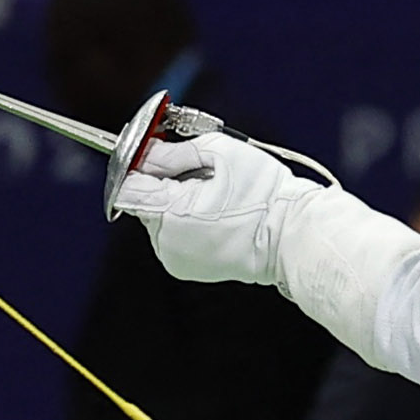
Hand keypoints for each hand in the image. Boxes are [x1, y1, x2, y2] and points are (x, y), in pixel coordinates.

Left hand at [111, 114, 310, 283]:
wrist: (292, 237)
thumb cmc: (265, 196)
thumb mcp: (220, 154)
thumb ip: (174, 151)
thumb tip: (147, 151)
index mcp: (172, 213)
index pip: (127, 188)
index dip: (136, 165)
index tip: (152, 152)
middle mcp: (167, 242)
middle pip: (144, 201)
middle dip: (164, 182)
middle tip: (199, 172)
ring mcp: (176, 259)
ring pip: (158, 218)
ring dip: (175, 202)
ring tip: (213, 196)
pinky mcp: (187, 268)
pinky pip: (173, 236)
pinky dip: (185, 222)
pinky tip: (215, 214)